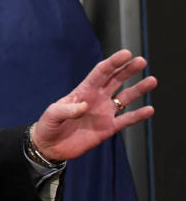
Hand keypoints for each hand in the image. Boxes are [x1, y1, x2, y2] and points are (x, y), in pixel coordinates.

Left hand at [31, 50, 156, 160]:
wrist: (50, 146)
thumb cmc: (48, 126)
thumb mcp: (52, 114)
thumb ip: (68, 110)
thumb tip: (85, 106)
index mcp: (83, 91)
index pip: (101, 73)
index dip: (113, 63)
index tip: (126, 54)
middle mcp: (97, 99)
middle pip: (116, 80)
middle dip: (128, 70)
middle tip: (141, 61)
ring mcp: (104, 112)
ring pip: (125, 97)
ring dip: (138, 89)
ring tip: (152, 80)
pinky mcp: (108, 128)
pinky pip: (126, 120)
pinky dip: (138, 115)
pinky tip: (149, 109)